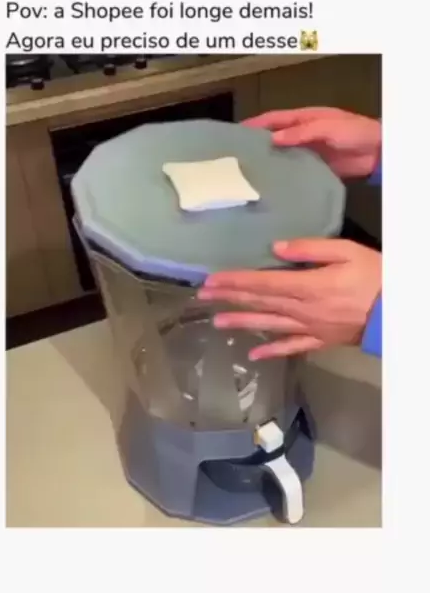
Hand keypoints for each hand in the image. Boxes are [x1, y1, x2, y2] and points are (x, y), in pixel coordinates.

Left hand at [198, 239, 381, 358]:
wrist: (398, 312)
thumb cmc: (374, 275)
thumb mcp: (346, 251)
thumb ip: (310, 248)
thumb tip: (277, 248)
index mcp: (307, 286)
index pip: (263, 283)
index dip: (235, 281)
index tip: (212, 280)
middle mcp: (303, 310)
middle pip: (260, 302)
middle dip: (230, 298)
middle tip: (203, 296)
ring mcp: (310, 328)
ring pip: (269, 325)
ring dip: (242, 323)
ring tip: (216, 322)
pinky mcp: (320, 341)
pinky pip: (292, 347)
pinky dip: (272, 351)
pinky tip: (253, 354)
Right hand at [244, 107, 380, 178]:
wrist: (379, 152)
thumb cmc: (354, 132)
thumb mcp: (327, 127)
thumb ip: (301, 132)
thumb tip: (273, 139)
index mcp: (305, 118)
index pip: (275, 119)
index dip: (256, 123)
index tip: (237, 132)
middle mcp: (303, 133)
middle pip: (276, 137)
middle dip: (258, 143)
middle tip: (238, 155)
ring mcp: (309, 151)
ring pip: (284, 154)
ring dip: (270, 160)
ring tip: (249, 172)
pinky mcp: (316, 167)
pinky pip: (297, 169)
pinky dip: (285, 174)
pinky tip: (273, 184)